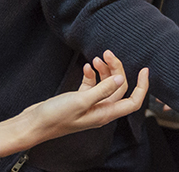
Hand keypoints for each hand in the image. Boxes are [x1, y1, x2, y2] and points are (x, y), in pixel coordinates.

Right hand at [11, 51, 148, 146]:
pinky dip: (91, 75)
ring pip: (105, 85)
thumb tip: (121, 79)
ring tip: (96, 58)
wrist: (33, 124)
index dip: (142, 87)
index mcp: (105, 114)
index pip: (133, 102)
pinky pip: (91, 85)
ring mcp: (90, 105)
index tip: (145, 69)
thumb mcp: (81, 101)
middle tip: (108, 53)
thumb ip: (102, 89)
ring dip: (104, 70)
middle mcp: (101, 110)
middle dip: (117, 69)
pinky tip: (86, 67)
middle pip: (119, 88)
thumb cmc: (55, 116)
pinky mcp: (79, 100)